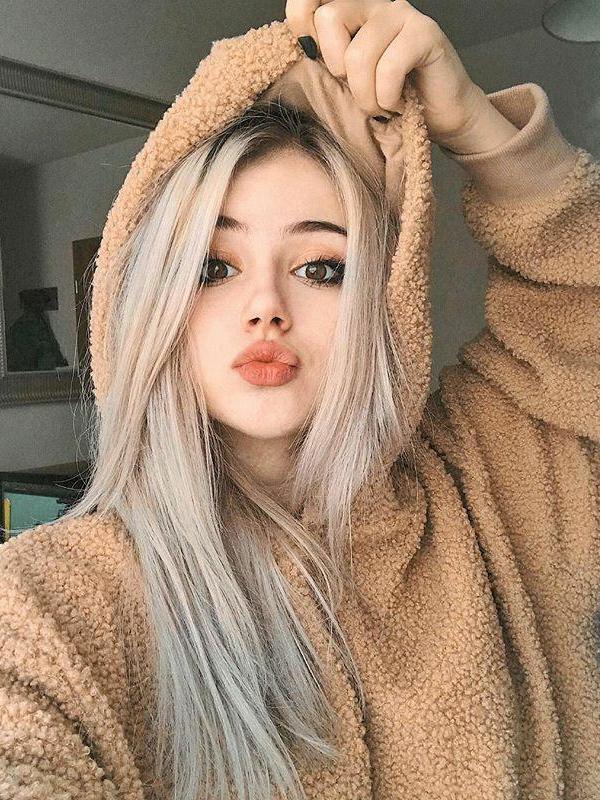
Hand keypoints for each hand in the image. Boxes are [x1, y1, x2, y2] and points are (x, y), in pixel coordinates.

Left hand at [284, 0, 496, 149]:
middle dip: (338, 70)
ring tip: (380, 106)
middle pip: (328, 18)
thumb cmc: (389, 101)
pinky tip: (398, 103)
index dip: (303, 30)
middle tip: (359, 90)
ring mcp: (399, 14)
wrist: (438, 118)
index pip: (306, 3)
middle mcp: (371, 4)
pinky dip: (388, 97)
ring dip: (366, 96)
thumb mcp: (346, 84)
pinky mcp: (424, 31)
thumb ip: (323, 61)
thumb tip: (299, 49)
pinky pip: (388, 67)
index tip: (324, 67)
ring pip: (357, 54)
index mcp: (347, 13)